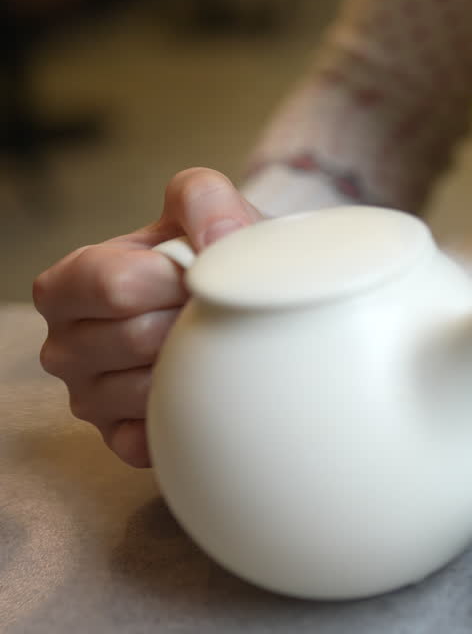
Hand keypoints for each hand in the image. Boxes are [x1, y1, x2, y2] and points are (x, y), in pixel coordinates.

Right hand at [32, 168, 261, 466]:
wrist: (239, 300)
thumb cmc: (211, 255)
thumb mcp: (204, 211)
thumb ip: (203, 199)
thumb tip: (216, 240)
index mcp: (68, 284)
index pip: (115, 285)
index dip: (177, 277)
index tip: (205, 270)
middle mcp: (65, 345)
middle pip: (137, 338)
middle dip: (191, 320)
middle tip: (215, 310)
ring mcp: (89, 398)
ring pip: (150, 390)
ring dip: (196, 364)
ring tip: (212, 341)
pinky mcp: (121, 440)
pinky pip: (154, 437)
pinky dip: (189, 410)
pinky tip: (203, 384)